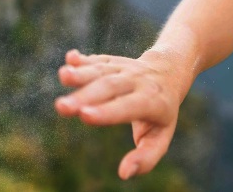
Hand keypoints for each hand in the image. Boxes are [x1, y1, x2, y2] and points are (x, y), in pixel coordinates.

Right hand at [54, 49, 180, 179]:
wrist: (169, 72)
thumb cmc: (161, 114)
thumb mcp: (161, 137)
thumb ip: (146, 157)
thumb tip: (124, 173)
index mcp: (152, 101)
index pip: (129, 106)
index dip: (108, 111)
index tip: (85, 116)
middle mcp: (138, 81)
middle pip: (111, 87)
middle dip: (85, 96)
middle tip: (62, 107)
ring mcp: (124, 68)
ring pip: (103, 70)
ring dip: (82, 73)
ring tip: (64, 75)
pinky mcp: (112, 61)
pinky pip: (98, 60)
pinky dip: (83, 60)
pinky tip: (70, 58)